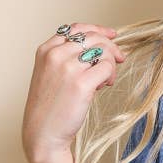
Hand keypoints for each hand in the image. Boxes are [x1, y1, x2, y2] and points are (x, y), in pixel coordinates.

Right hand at [22, 23, 127, 162]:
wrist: (43, 134)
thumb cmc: (50, 106)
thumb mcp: (50, 74)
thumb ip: (69, 57)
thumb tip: (104, 44)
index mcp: (45, 51)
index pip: (76, 28)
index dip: (97, 30)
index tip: (112, 35)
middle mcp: (55, 56)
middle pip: (93, 37)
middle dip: (111, 46)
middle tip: (120, 59)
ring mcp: (67, 69)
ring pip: (103, 50)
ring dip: (111, 63)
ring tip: (106, 80)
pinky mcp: (81, 84)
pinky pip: (107, 67)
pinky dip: (111, 75)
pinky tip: (104, 86)